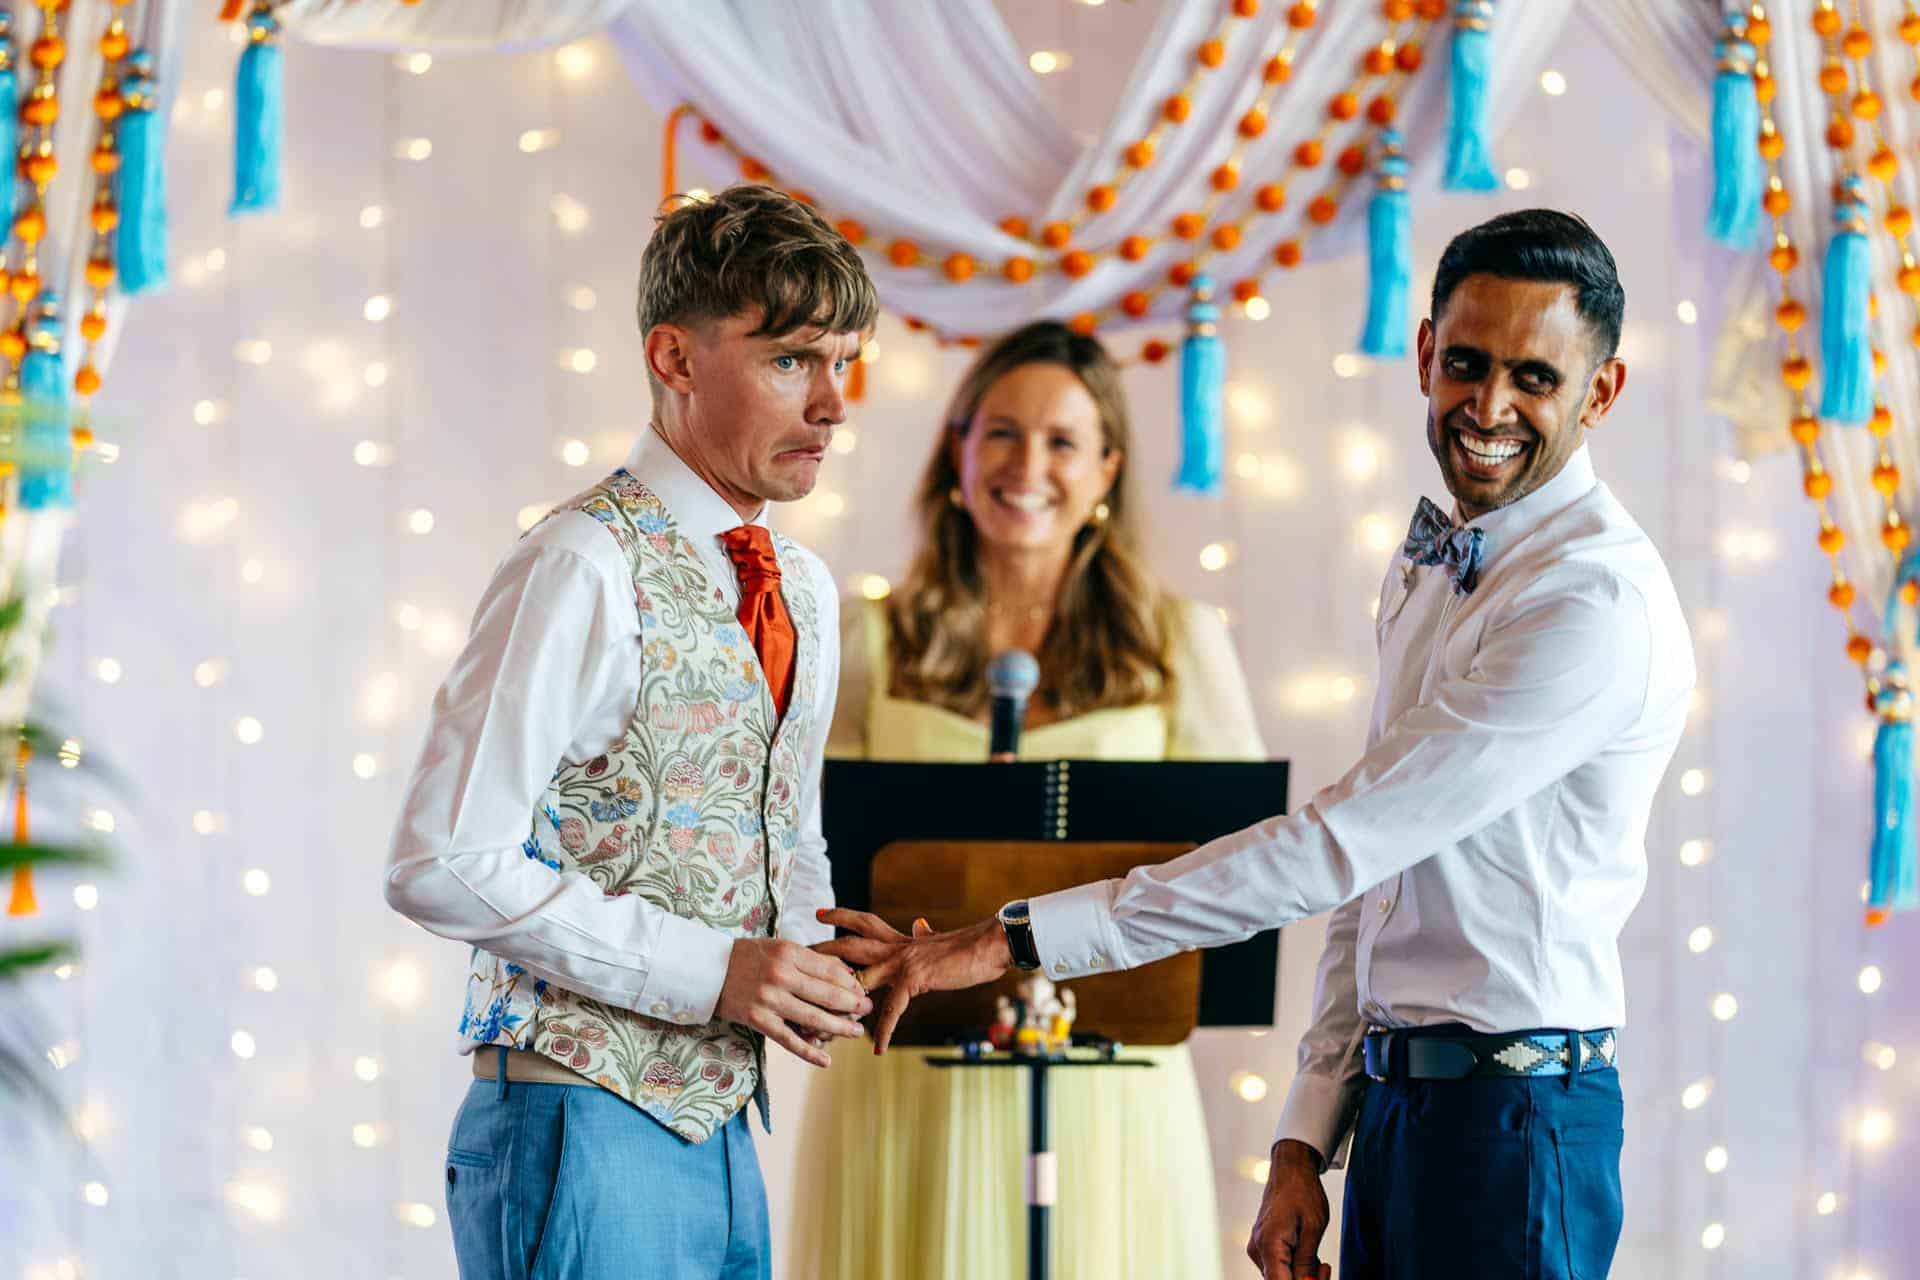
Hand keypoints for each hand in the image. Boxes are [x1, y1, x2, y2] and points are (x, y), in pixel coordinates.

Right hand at [716, 937, 871, 1067]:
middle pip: (827, 994)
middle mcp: (781, 975)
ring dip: (839, 1028)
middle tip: (868, 1010)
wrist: (707, 969)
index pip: (830, 970)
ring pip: (813, 1018)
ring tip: (856, 1032)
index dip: (850, 982)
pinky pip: (789, 1040)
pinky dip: (809, 1052)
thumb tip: (845, 973)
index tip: (862, 990)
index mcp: (789, 953)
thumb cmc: (748, 956)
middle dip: (853, 1005)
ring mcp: (769, 999)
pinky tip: (825, 1061)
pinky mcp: (757, 1020)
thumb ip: (810, 960)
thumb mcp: (780, 947)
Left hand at [814, 908, 1012, 1051]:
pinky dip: (884, 1030)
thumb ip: (922, 935)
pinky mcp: (914, 979)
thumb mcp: (937, 940)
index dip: (841, 916)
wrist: (988, 945)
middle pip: (848, 947)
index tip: (819, 913)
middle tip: (796, 960)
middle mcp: (895, 948)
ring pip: (859, 979)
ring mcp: (902, 963)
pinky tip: (877, 1048)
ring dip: (837, 1001)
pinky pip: (892, 1009)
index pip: (863, 922)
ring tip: (818, 1021)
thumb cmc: (967, 946)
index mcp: (899, 939)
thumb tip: (920, 925)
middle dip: (822, 954)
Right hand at [1247, 1139, 1332, 1278]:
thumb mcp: (1312, 1228)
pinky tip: (1311, 1258)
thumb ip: (1306, 1262)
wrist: (1290, 1169)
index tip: (1319, 1277)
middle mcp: (1258, 1249)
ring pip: (1280, 1276)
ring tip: (1322, 1263)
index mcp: (1268, 1245)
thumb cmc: (1303, 1192)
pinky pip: (1279, 1266)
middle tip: (1326, 1269)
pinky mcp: (1262, 1245)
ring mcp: (1258, 1247)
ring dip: (1302, 1275)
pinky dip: (1296, 1267)